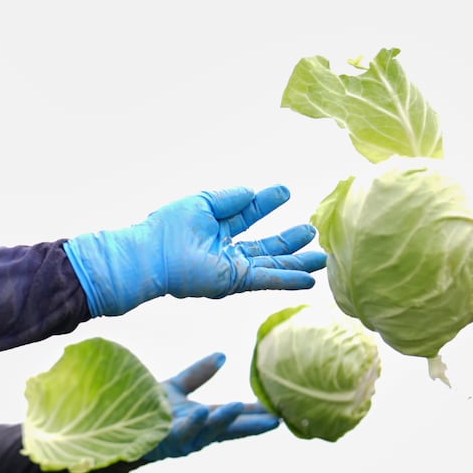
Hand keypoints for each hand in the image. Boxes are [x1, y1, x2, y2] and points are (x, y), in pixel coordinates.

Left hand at [62, 186, 326, 316]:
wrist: (151, 253)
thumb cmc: (167, 228)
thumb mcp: (203, 203)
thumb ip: (229, 199)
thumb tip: (252, 192)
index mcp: (215, 228)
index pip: (247, 214)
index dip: (266, 203)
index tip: (285, 190)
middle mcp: (225, 251)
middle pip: (265, 246)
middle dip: (289, 241)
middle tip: (312, 231)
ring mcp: (231, 268)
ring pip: (271, 266)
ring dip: (296, 263)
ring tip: (322, 258)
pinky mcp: (233, 281)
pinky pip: (266, 280)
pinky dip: (288, 279)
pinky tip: (309, 280)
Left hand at [142, 352, 278, 461]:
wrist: (113, 422)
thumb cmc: (145, 408)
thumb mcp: (176, 388)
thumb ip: (199, 374)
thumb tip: (223, 356)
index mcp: (201, 421)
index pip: (234, 419)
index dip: (255, 416)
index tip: (279, 413)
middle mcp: (194, 433)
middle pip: (227, 430)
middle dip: (249, 426)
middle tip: (275, 420)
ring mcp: (179, 439)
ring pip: (205, 432)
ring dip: (222, 421)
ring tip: (238, 407)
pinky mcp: (162, 439)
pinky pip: (179, 432)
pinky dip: (192, 423)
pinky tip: (202, 412)